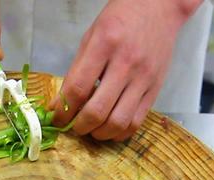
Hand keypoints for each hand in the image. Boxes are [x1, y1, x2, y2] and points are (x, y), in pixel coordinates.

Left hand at [49, 0, 201, 140]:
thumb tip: (60, 104)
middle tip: (74, 126)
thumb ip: (76, 71)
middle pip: (98, 111)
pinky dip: (120, 132)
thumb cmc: (119, 20)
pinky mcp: (155, 89)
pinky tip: (110, 128)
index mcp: (104, 45)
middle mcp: (126, 63)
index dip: (63, 111)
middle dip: (79, 126)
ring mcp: (143, 78)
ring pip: (118, 122)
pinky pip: (137, 122)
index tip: (56, 118)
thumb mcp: (91, 37)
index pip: (78, 89)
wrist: (158, 8)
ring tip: (91, 129)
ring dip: (99, 134)